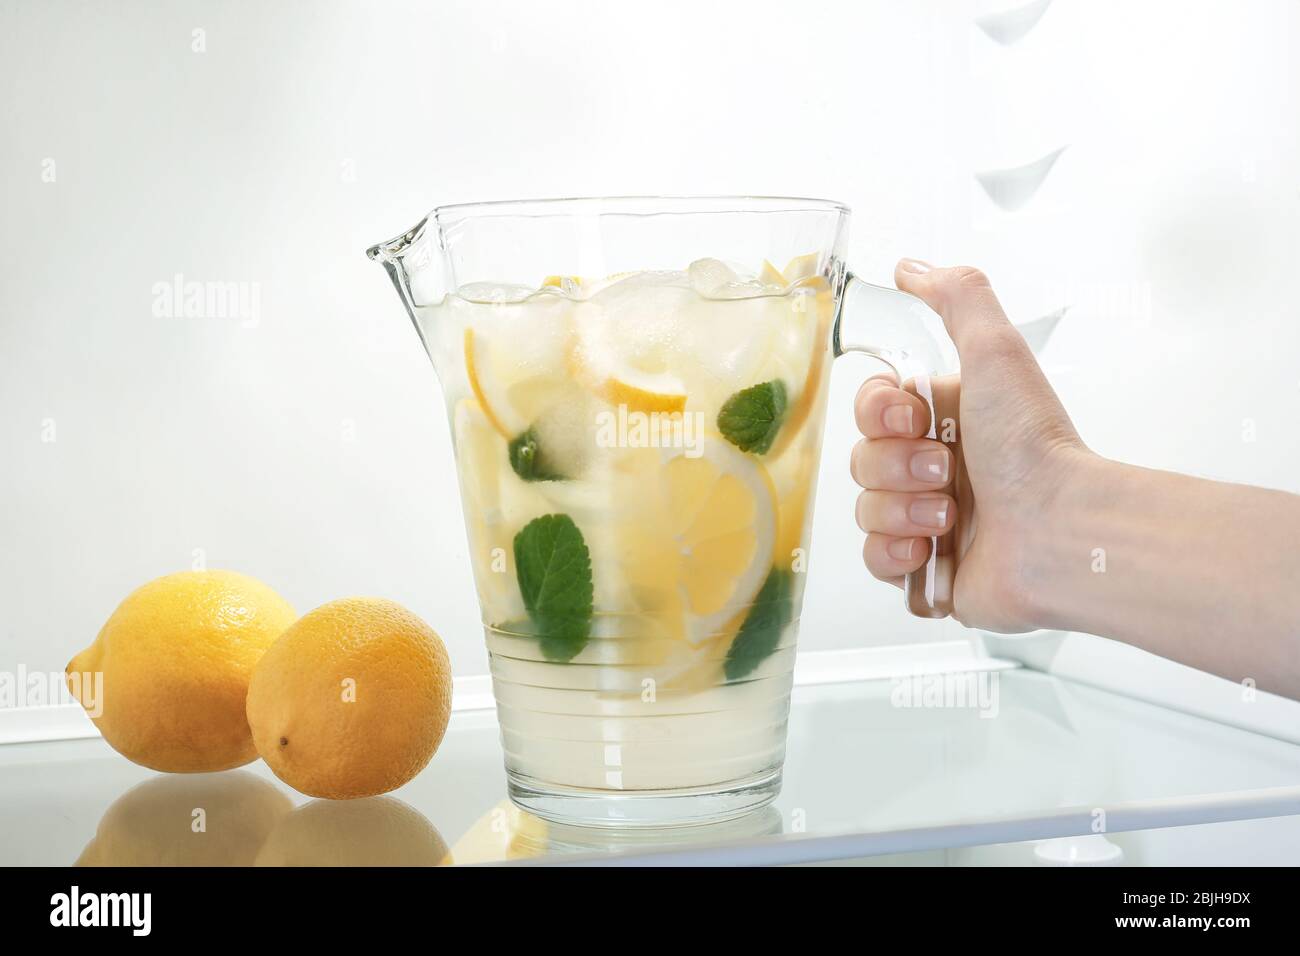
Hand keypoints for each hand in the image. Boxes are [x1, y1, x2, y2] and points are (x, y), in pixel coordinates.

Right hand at [849, 259, 1089, 631]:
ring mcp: (928, 522)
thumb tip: (910, 268)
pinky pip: (876, 560)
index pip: (870, 410)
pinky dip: (897, 554)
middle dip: (897, 467)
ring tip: (951, 519)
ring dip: (902, 511)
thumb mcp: (996, 351)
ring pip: (866, 511)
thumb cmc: (1033, 447)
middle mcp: (933, 469)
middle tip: (946, 471)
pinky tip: (931, 550)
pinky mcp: (928, 572)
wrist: (1059, 531)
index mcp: (943, 420)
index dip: (878, 415)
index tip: (914, 417)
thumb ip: (956, 297)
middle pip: (862, 460)